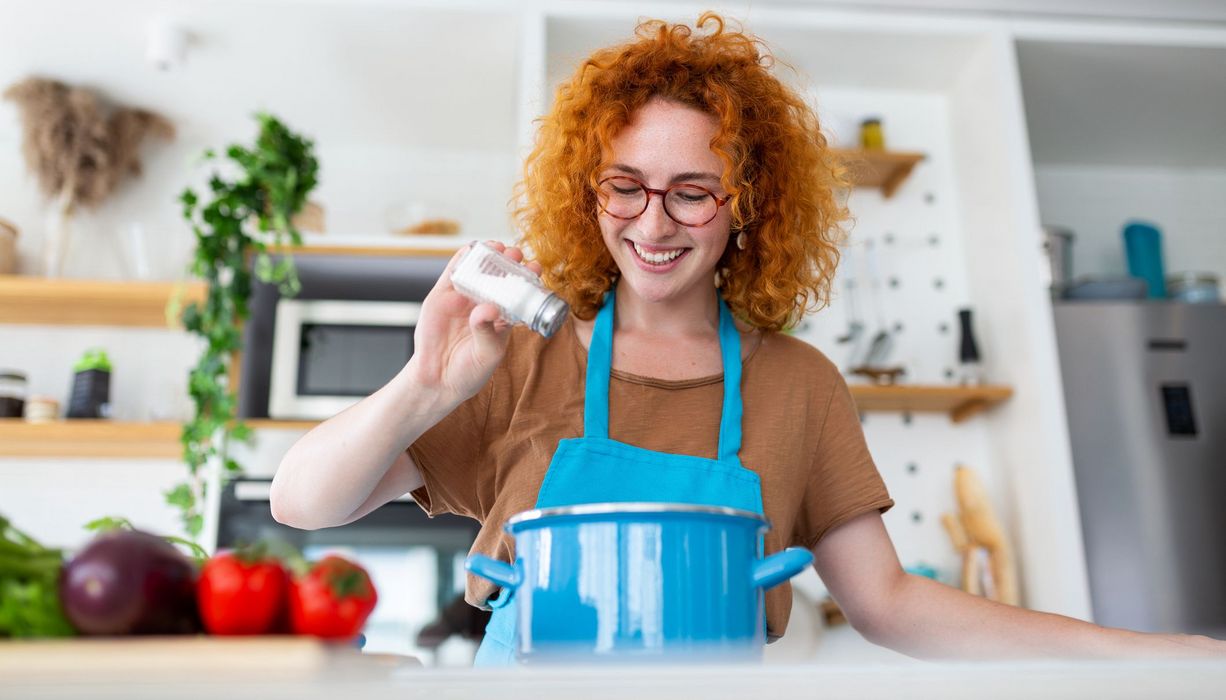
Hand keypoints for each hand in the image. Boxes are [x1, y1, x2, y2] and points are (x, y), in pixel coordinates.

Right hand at [405, 241, 542, 405]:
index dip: (527, 278)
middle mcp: (484, 303)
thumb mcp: (486, 354)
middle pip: (500, 275)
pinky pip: (453, 273)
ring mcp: (463, 298)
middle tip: (516, 254)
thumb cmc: (469, 370)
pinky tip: (471, 249)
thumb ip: (488, 331)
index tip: (535, 268)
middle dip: (510, 261)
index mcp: (502, 316)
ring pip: (477, 269)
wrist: (438, 381)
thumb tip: (489, 308)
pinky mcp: (442, 296)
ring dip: (488, 255)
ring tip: (498, 246)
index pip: (518, 292)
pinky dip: (462, 258)